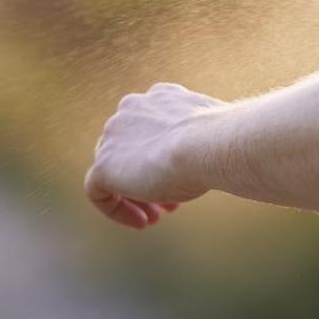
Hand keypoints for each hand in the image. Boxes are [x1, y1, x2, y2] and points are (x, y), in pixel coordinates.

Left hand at [84, 83, 222, 229]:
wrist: (208, 144)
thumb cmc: (220, 142)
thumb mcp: (212, 136)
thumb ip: (201, 141)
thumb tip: (211, 158)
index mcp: (159, 97)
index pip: (152, 129)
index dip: (165, 157)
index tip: (183, 179)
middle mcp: (131, 109)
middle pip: (131, 150)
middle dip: (150, 177)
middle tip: (170, 204)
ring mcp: (113, 136)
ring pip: (115, 170)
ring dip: (136, 195)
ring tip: (156, 217)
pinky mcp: (104, 165)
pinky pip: (98, 191)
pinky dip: (116, 208)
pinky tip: (140, 222)